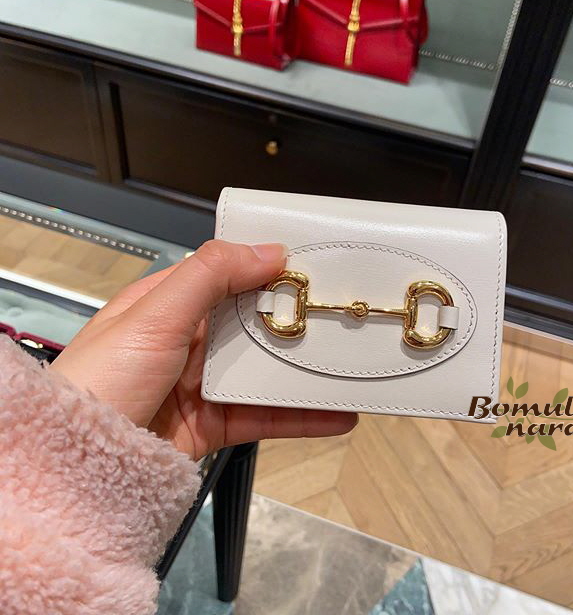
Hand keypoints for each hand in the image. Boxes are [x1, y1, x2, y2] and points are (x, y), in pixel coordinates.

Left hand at [50, 241, 357, 458]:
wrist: (78, 469)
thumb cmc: (98, 383)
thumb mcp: (153, 315)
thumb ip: (210, 275)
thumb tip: (266, 250)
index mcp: (168, 304)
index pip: (228, 276)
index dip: (269, 271)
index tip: (311, 270)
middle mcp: (188, 341)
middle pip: (253, 324)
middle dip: (296, 321)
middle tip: (340, 316)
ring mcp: (203, 383)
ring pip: (265, 371)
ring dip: (305, 370)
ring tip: (348, 363)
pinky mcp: (215, 423)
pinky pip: (265, 415)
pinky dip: (301, 416)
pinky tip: (335, 413)